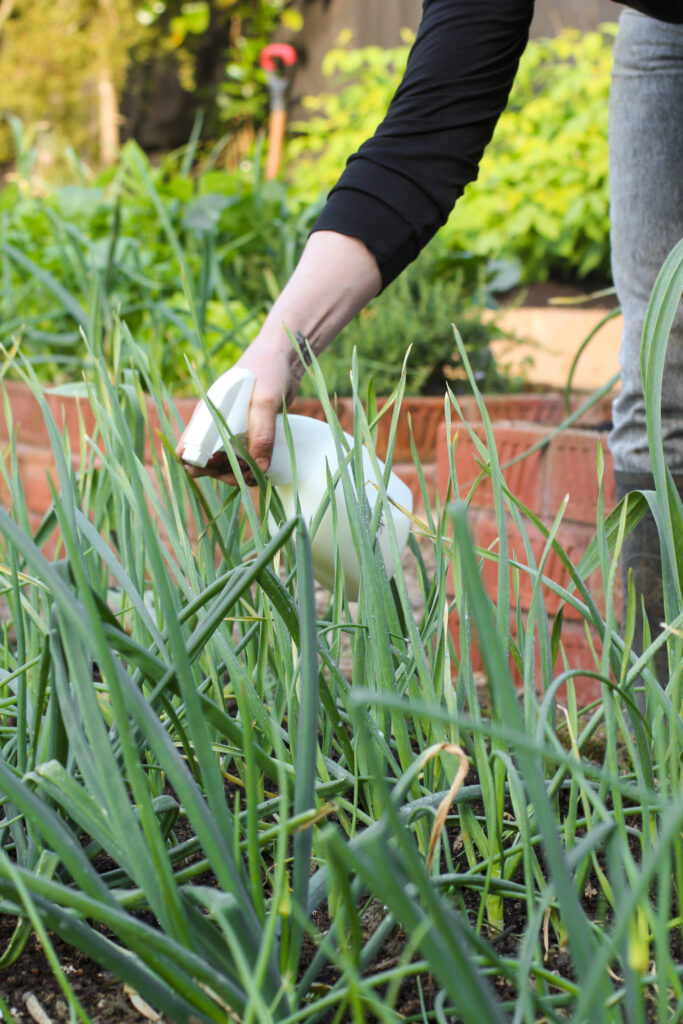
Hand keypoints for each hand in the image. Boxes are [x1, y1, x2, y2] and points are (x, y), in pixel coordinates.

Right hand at [176, 231, 380, 485]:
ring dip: (238, 474)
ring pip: (225, 465)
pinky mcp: (248, 434)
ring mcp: (231, 431)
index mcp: (207, 415)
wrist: (285, 356)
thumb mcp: (265, 401)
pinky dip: (250, 467)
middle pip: (206, 464)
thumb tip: (260, 468)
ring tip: (259, 472)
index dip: (196, 464)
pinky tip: (264, 467)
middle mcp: (215, 426)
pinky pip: (242, 458)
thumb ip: (262, 433)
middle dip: (222, 473)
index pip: (186, 449)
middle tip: (247, 471)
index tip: (220, 465)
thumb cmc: (268, 370)